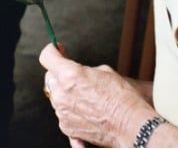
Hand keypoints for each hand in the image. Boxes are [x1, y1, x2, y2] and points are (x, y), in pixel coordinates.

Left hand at [40, 43, 155, 147]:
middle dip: (59, 74)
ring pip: (55, 96)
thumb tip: (76, 70)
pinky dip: (70, 111)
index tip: (56, 50)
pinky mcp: (67, 127)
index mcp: (69, 75)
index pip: (47, 57)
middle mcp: (61, 95)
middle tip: (74, 75)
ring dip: (64, 93)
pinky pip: (62, 113)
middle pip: (50, 78)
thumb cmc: (122, 98)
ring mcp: (62, 113)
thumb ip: (81, 69)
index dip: (52, 51)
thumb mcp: (103, 71)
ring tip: (85, 95)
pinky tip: (83, 110)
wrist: (131, 125)